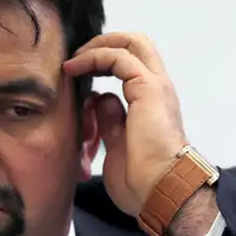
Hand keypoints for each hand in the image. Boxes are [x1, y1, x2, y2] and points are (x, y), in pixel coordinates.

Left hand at [62, 32, 189, 217]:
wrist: (162, 193)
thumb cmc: (143, 182)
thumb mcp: (117, 144)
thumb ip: (110, 120)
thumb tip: (100, 100)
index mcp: (153, 102)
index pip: (132, 62)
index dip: (103, 58)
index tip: (76, 71)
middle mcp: (158, 89)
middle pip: (136, 43)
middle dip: (103, 42)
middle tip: (76, 56)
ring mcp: (156, 86)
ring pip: (132, 42)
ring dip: (97, 46)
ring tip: (73, 61)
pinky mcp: (148, 88)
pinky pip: (119, 57)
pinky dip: (94, 56)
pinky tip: (74, 69)